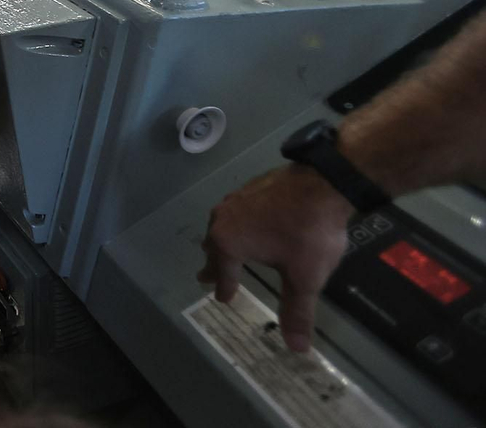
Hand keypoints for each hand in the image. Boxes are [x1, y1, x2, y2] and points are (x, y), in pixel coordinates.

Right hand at [197, 164, 354, 351]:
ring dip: (222, 242)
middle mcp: (222, 219)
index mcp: (228, 243)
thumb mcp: (304, 278)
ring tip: (226, 250)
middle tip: (208, 277)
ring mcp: (234, 199)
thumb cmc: (307, 234)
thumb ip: (297, 312)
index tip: (222, 298)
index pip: (222, 273)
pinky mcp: (249, 187)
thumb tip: (296, 348)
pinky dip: (238, 225)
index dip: (223, 288)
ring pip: (222, 226)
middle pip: (213, 247)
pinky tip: (250, 225)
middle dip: (213, 264)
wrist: (322, 183)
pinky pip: (236, 212)